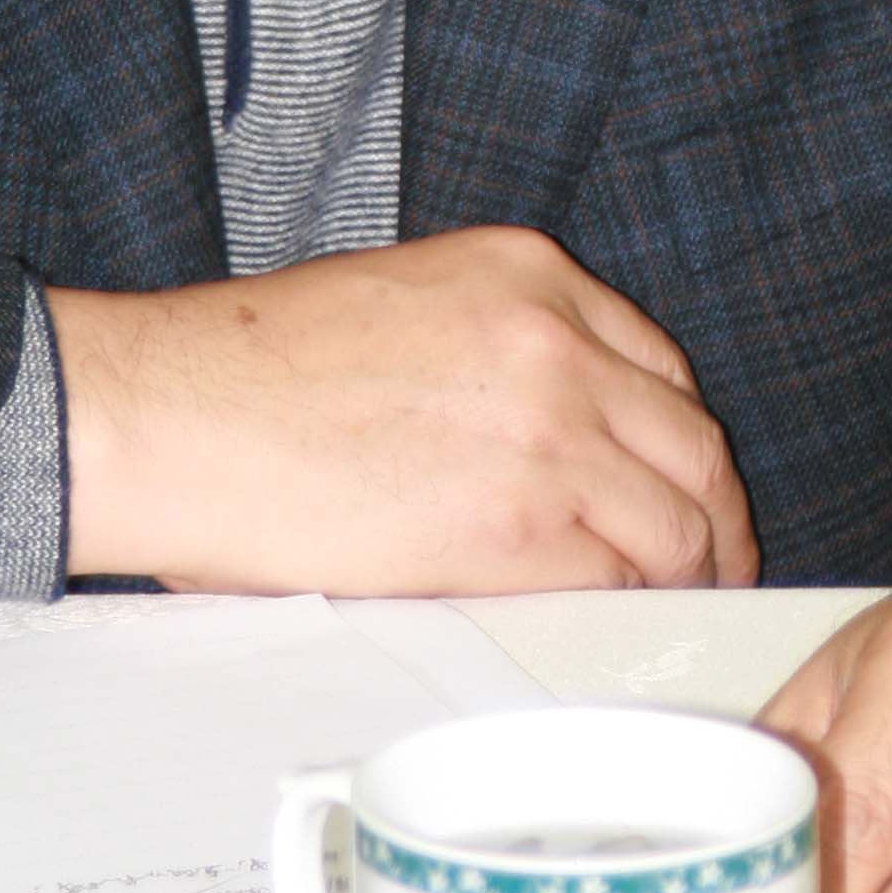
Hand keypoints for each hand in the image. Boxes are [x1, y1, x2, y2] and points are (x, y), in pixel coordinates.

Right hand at [49, 225, 757, 595]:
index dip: (677, 437)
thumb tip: (544, 429)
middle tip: (705, 558)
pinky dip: (627, 603)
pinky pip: (620, 576)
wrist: (182, 413)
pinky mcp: (522, 528)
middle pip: (692, 441)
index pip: (659, 364)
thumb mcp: (412, 303)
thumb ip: (498, 347)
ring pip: (679, 518)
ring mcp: (551, 433)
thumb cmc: (256, 371)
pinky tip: (608, 620)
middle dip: (709, 509)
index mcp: (528, 272)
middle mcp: (558, 340)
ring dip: (684, 569)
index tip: (678, 480)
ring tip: (669, 606)